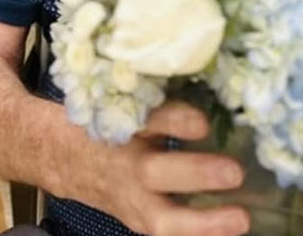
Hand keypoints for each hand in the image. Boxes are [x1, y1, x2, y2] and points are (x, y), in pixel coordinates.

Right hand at [57, 100, 249, 235]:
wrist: (63, 154)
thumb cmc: (107, 117)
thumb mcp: (126, 97)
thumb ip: (163, 96)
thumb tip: (217, 81)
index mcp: (123, 123)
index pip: (148, 122)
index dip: (176, 122)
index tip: (202, 123)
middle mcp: (125, 162)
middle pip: (157, 172)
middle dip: (196, 174)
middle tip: (234, 172)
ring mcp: (130, 197)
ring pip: (162, 219)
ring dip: (202, 221)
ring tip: (239, 218)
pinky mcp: (138, 219)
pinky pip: (168, 231)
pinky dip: (198, 231)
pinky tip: (230, 227)